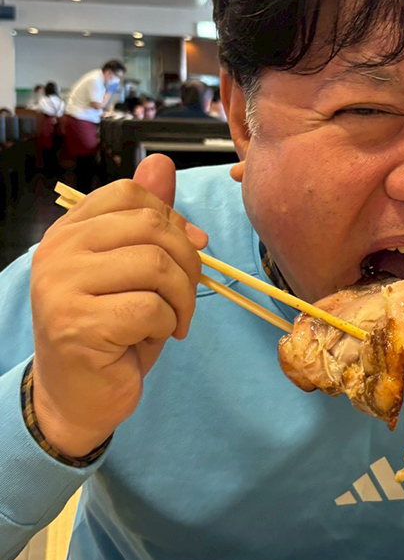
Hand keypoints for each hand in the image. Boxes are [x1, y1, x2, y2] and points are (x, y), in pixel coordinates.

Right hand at [30, 155, 207, 457]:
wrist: (77, 396)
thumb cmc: (111, 330)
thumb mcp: (134, 269)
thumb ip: (146, 218)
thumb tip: (161, 163)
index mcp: (69, 230)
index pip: (130, 194)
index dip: (172, 217)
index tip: (191, 247)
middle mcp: (57, 251)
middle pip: (151, 226)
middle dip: (187, 262)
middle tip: (186, 296)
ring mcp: (62, 287)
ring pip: (156, 265)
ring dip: (181, 297)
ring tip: (173, 319)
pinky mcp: (78, 325)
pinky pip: (150, 307)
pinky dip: (167, 324)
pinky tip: (153, 337)